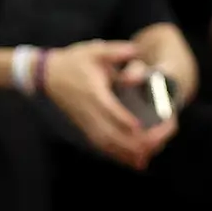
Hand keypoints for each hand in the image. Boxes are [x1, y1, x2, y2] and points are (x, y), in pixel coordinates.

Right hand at [39, 40, 162, 167]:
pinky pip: (105, 148)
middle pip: (114, 135)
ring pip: (110, 146)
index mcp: (94, 94)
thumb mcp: (94, 50)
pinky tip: (140, 161)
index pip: (111, 111)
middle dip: (140, 140)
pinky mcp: (87, 129)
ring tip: (156, 149)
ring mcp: (87, 124)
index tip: (146, 126)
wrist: (47, 77)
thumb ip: (116, 51)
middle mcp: (90, 113)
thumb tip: (137, 49)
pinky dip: (122, 156)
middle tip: (163, 135)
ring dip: (133, 152)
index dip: (128, 121)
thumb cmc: (73, 62)